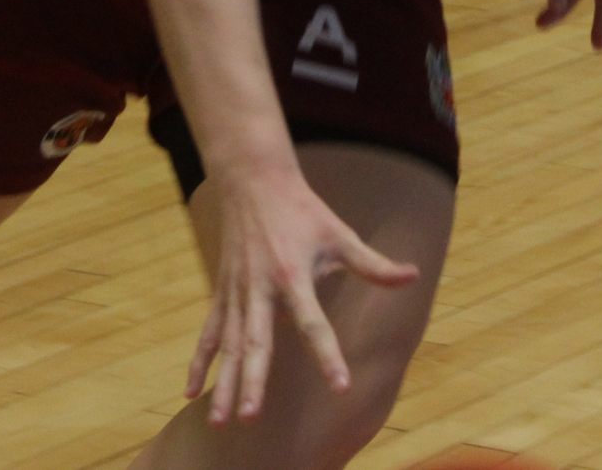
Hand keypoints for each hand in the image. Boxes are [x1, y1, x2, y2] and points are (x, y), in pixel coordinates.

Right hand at [187, 161, 418, 425]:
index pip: (313, 323)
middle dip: (252, 380)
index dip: (327, 355)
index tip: (339, 386)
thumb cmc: (302, 210)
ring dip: (224, 382)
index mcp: (293, 275)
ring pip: (228, 345)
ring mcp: (237, 292)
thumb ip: (373, 264)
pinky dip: (200, 362)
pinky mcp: (222, 292)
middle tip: (250, 416)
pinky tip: (190, 391)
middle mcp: (260, 288)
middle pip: (256, 341)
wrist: (252, 181)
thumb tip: (412, 276)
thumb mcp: (340, 233)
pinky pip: (210, 334)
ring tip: (220, 421)